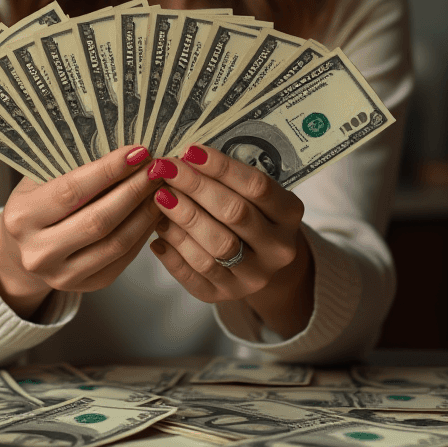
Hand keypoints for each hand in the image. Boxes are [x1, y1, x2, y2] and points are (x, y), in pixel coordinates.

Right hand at [0, 145, 160, 318]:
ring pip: (116, 243)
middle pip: (98, 220)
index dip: (109, 170)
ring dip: (145, 212)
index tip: (138, 152)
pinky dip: (143, 233)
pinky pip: (122, 259)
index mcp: (21, 217)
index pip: (72, 191)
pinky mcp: (84, 286)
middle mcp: (37, 252)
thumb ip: (75, 165)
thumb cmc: (38, 201)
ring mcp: (60, 275)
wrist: (24, 248)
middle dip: (134, 190)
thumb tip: (126, 150)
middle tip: (157, 168)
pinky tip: (154, 211)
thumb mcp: (42, 178)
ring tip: (161, 187)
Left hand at [147, 146, 313, 338]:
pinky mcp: (226, 295)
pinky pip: (196, 274)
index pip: (257, 186)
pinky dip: (173, 251)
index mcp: (289, 214)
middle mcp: (278, 249)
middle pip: (234, 214)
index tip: (189, 151)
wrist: (260, 258)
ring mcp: (254, 277)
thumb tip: (185, 156)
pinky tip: (158, 230)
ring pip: (215, 248)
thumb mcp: (252, 191)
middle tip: (165, 169)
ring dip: (182, 219)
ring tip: (158, 197)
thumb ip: (227, 175)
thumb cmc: (251, 211)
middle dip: (195, 187)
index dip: (221, 167)